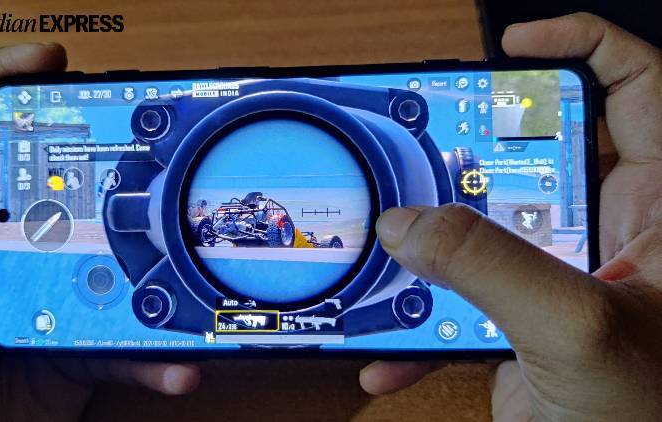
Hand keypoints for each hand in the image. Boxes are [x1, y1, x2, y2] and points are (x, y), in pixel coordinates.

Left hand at [0, 43, 199, 420]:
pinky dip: (157, 357)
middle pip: (69, 183)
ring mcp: (56, 299)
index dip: (8, 86)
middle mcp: (15, 254)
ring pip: (116, 261)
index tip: (55, 60)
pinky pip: (133, 343)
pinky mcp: (85, 347)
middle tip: (148, 141)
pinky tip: (173, 364)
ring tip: (182, 255)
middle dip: (108, 155)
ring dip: (154, 265)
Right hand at [360, 13, 661, 419]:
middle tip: (422, 144)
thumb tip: (409, 226)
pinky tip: (393, 348)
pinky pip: (461, 301)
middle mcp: (609, 232)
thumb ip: (491, 267)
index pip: (636, 89)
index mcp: (658, 209)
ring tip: (388, 240)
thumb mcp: (575, 328)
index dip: (582, 47)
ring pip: (482, 230)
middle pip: (533, 156)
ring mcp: (559, 276)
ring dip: (429, 243)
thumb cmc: (653, 414)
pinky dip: (420, 323)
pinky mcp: (521, 320)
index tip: (513, 46)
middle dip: (471, 148)